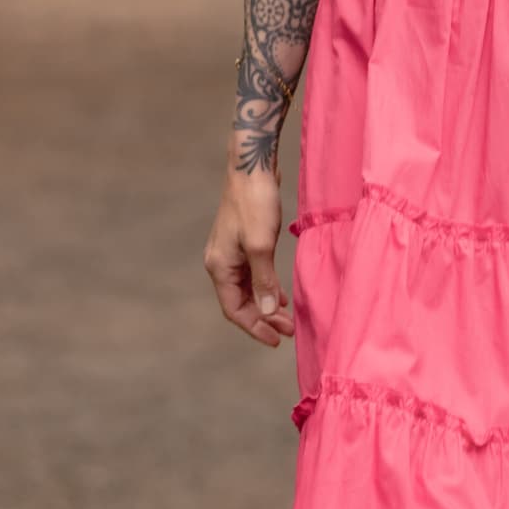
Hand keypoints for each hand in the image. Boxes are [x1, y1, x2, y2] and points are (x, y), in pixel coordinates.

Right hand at [204, 159, 293, 343]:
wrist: (253, 168)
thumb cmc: (255, 203)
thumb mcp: (261, 244)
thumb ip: (264, 280)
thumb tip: (266, 312)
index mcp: (220, 266)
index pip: (234, 309)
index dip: (254, 328)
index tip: (276, 340)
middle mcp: (220, 262)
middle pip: (240, 302)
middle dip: (263, 319)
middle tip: (288, 332)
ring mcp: (231, 252)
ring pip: (247, 290)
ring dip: (265, 305)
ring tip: (287, 319)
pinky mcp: (243, 242)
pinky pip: (252, 275)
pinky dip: (266, 288)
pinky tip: (280, 294)